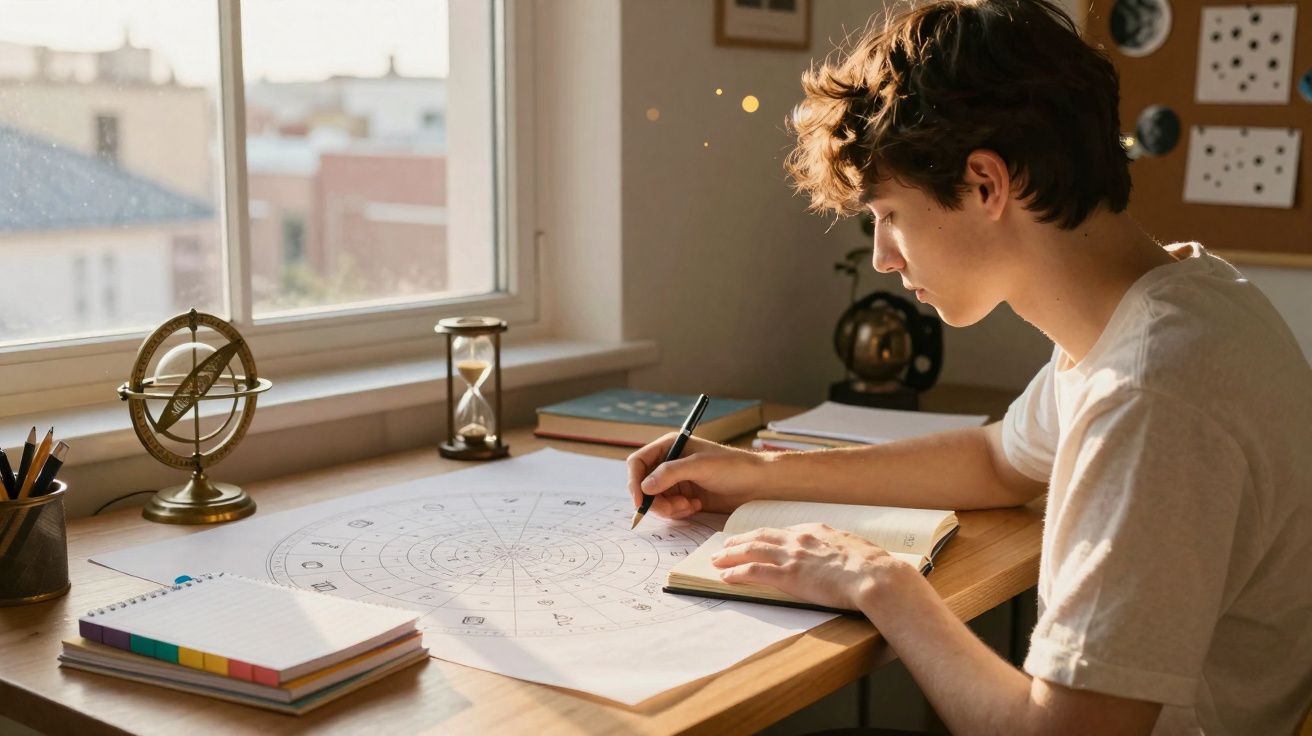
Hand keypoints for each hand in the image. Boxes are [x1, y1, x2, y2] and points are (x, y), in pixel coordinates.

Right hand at [626, 433, 768, 518]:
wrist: (757, 484)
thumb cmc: (733, 466)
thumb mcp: (700, 466)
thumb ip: (670, 473)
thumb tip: (645, 486)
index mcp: (670, 446)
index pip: (638, 463)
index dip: (634, 481)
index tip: (640, 500)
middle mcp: (669, 463)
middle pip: (643, 485)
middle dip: (655, 500)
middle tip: (673, 508)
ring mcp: (676, 481)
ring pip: (655, 500)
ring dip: (669, 508)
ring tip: (689, 506)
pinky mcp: (684, 497)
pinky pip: (669, 509)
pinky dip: (678, 512)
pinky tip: (696, 507)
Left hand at [710, 523, 907, 611]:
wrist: (877, 576)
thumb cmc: (874, 567)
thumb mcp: (855, 549)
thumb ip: (840, 549)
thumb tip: (841, 557)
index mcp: (817, 531)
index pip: (783, 532)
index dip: (765, 536)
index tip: (756, 539)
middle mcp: (800, 540)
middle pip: (761, 536)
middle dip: (740, 540)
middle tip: (725, 545)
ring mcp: (793, 557)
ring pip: (752, 551)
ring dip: (731, 555)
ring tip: (717, 559)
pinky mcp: (789, 577)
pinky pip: (755, 572)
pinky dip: (737, 572)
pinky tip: (726, 575)